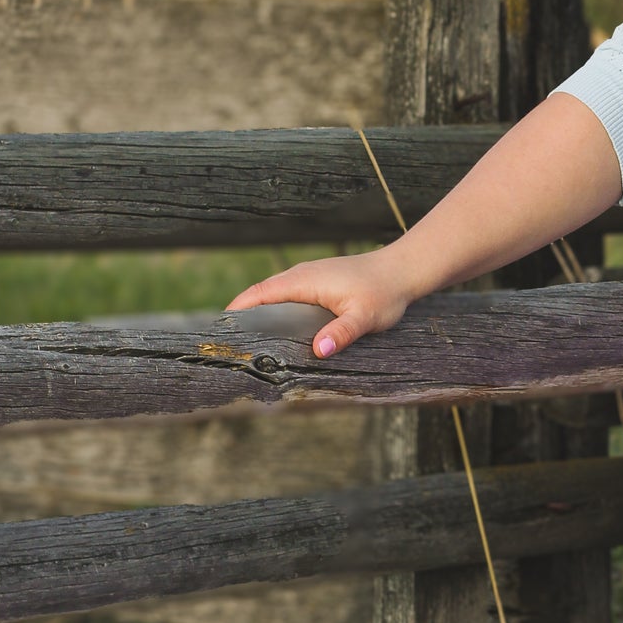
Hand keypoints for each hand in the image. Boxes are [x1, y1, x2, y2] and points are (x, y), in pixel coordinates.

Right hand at [225, 248, 412, 359]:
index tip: (219, 332)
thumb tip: (318, 352)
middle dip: (242, 317)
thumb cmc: (384, 292)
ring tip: (246, 343)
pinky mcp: (316, 283)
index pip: (258, 294)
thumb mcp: (365, 317)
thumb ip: (342, 333)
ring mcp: (307, 277)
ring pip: (273, 296)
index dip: (237, 311)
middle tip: (228, 347)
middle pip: (260, 295)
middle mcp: (300, 276)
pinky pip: (286, 297)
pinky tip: (277, 332)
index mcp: (303, 281)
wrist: (403, 271)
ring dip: (258, 314)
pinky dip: (274, 311)